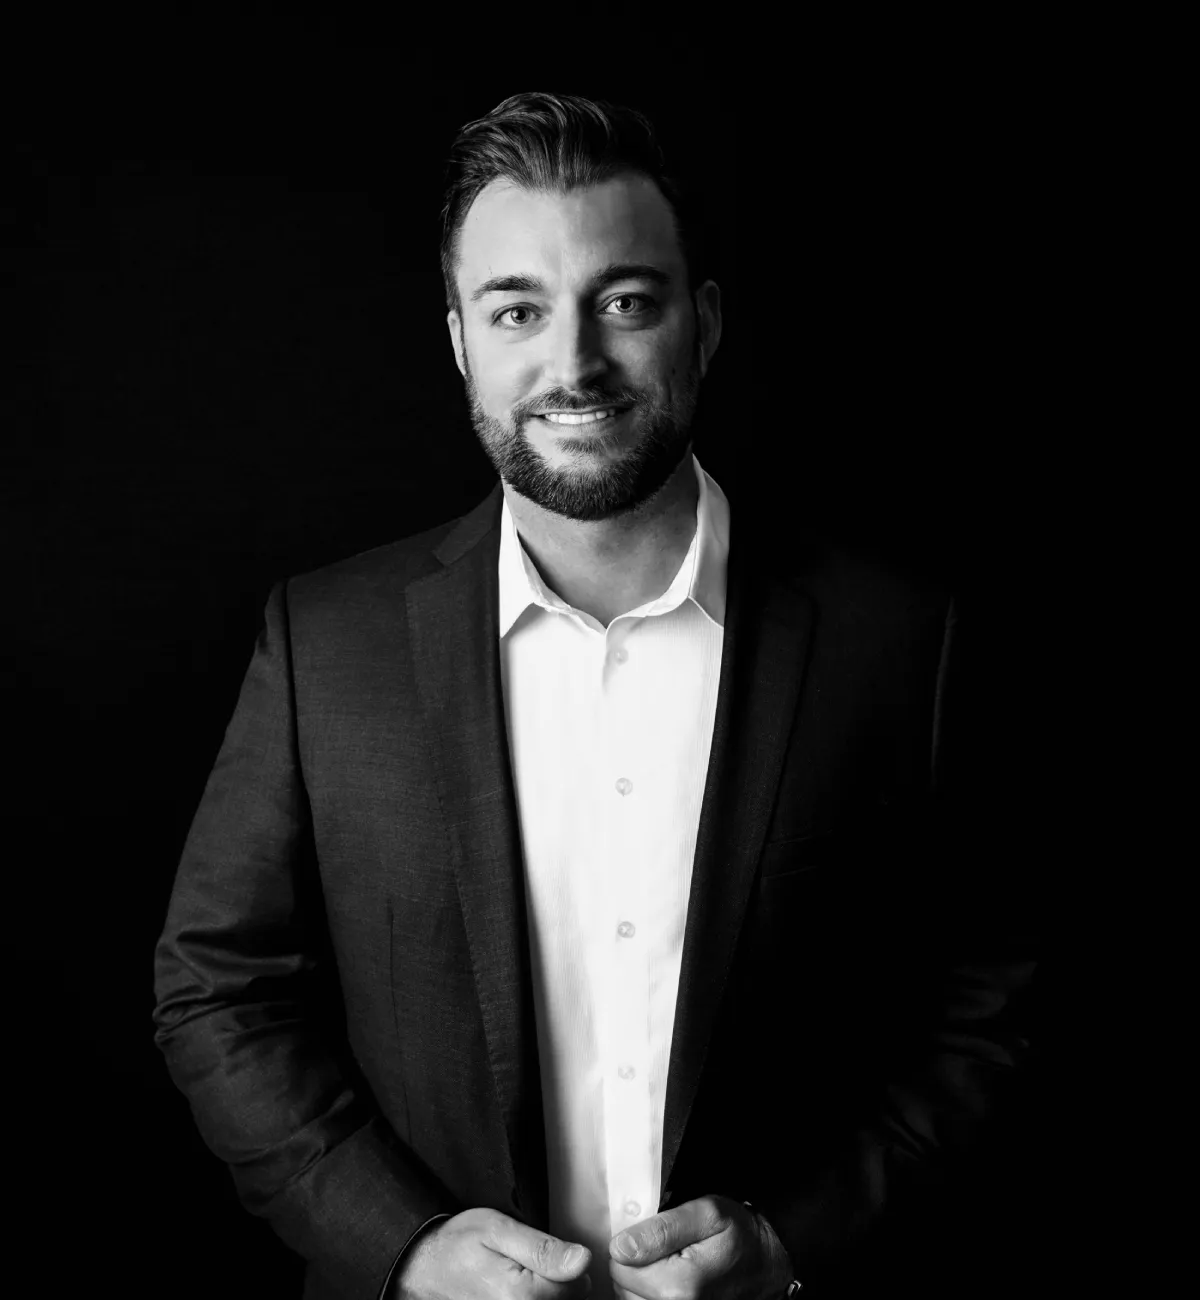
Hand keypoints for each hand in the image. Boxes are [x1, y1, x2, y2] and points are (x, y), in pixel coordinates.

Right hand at [395, 1207, 592, 1298]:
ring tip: (526, 1275)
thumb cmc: (458, 1246)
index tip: (550, 1251)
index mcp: (523, 1295)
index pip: (578, 1285)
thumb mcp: (500, 1230)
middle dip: (560, 1281)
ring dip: (548, 1292)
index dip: (569, 1263)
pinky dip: (536, 1298)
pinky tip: (522, 1288)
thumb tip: (583, 1259)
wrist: (424, 1268)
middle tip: (533, 1260)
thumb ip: (543, 1248)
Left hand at [607, 1195, 791, 1298]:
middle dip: (636, 1262)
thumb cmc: (739, 1236)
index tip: (652, 1234)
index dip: (631, 1242)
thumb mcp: (707, 1214)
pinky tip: (668, 1278)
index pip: (619, 1264)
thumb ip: (662, 1229)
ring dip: (642, 1280)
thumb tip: (621, 1247)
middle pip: (622, 1285)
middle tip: (664, 1247)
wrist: (767, 1266)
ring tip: (669, 1262)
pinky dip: (650, 1291)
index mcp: (679, 1285)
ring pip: (631, 1298)